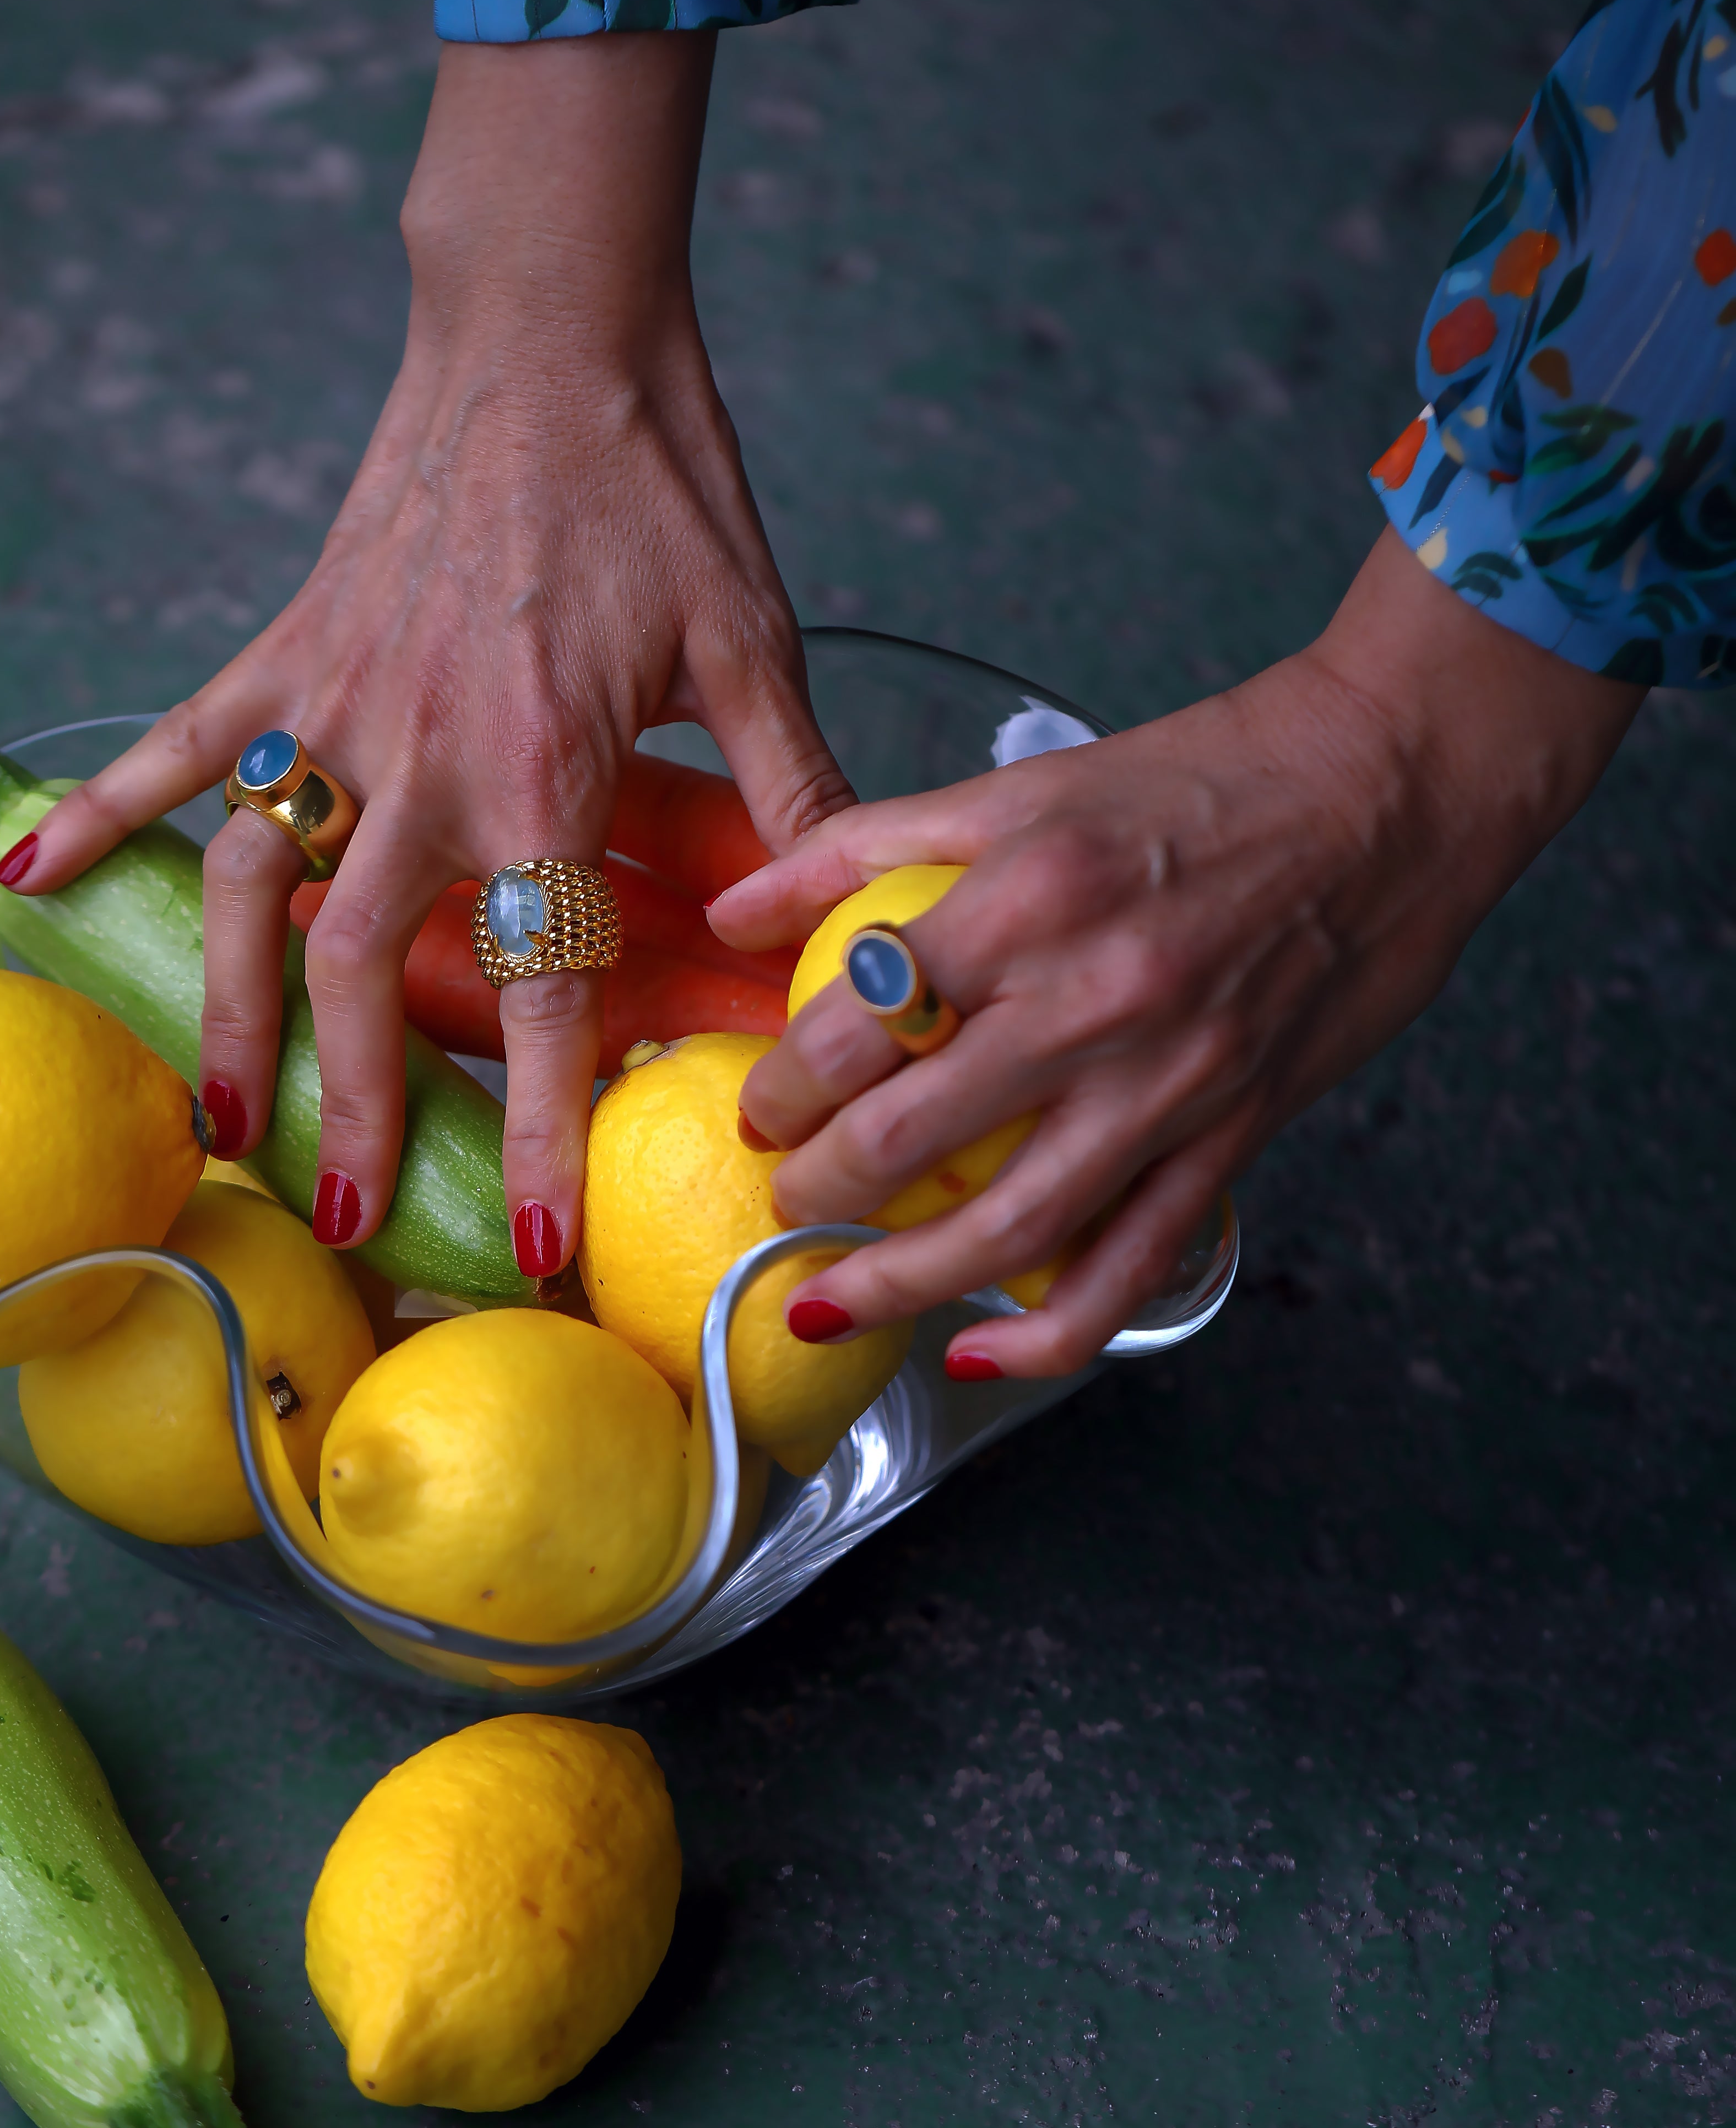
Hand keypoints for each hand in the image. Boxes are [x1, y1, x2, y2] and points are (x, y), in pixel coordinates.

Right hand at [0, 34, 851, 1274]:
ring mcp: (338, 703)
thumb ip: (787, 788)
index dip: (547, 1127)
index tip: (543, 1245)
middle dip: (355, 1110)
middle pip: (361, 974)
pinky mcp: (292, 646)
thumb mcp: (750, 643)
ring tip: (214, 1111)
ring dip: (224, 1009)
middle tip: (347, 1215)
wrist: (554, 331)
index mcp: (545, 773)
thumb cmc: (661, 482)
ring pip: (253, 888)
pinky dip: (103, 807)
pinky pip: (183, 742)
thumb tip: (840, 902)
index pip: (544, 990)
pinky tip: (30, 873)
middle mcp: (422, 760)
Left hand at [711, 531, 1642, 1376]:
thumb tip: (736, 908)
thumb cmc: (1207, 773)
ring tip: (826, 1305)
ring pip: (1014, 1226)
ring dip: (904, 1283)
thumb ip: (867, 843)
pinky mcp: (1238, 1130)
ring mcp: (1173, 1080)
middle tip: (778, 1200)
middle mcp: (1095, 999)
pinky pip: (1134, 1259)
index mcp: (1030, 897)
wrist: (1391, 784)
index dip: (786, 1082)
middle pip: (915, 1134)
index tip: (760, 1109)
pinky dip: (1052, 1327)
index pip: (863, 1021)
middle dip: (819, 1189)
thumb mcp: (1024, 786)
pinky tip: (980, 1354)